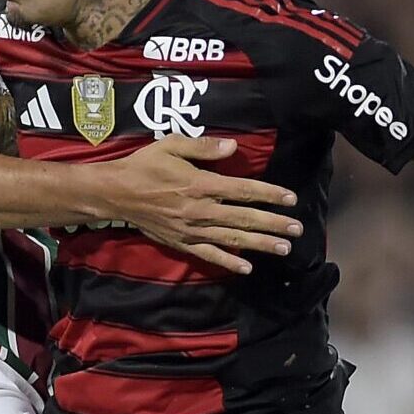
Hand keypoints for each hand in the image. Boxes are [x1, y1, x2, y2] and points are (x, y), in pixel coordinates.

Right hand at [101, 137, 303, 273]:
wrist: (115, 194)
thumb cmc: (144, 165)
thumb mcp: (171, 145)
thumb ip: (203, 147)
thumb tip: (233, 148)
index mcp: (200, 184)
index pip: (243, 190)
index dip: (270, 194)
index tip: (291, 199)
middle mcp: (200, 210)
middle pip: (244, 217)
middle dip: (273, 223)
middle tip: (297, 229)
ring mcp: (192, 230)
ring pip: (232, 238)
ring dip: (260, 244)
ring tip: (284, 248)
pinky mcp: (182, 242)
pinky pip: (209, 255)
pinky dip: (229, 262)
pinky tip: (248, 268)